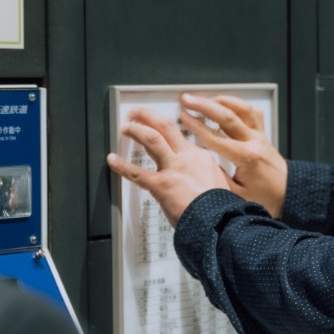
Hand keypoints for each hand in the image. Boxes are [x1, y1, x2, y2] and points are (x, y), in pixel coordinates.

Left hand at [106, 107, 230, 226]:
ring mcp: (173, 169)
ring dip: (136, 130)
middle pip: (166, 126)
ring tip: (126, 127)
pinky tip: (112, 160)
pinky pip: (136, 172)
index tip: (160, 126)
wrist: (219, 221)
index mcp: (201, 157)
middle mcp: (186, 157)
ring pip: (152, 139)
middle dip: (148, 115)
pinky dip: (122, 165)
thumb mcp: (221, 184)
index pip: (180, 137)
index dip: (167, 129)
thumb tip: (206, 181)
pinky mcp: (161, 185)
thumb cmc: (220, 209)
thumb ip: (210, 178)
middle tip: (137, 113)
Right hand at [176, 93, 288, 217]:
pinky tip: (225, 103)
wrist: (288, 194)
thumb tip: (199, 164)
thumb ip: (217, 178)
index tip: (183, 118)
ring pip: (241, 108)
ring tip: (202, 98)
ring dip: (220, 100)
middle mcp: (255, 142)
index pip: (216, 137)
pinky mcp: (263, 134)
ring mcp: (260, 136)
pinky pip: (252, 112)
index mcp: (247, 158)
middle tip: (187, 99)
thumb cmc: (266, 197)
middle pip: (228, 116)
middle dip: (204, 105)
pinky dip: (237, 104)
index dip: (197, 126)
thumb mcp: (236, 195)